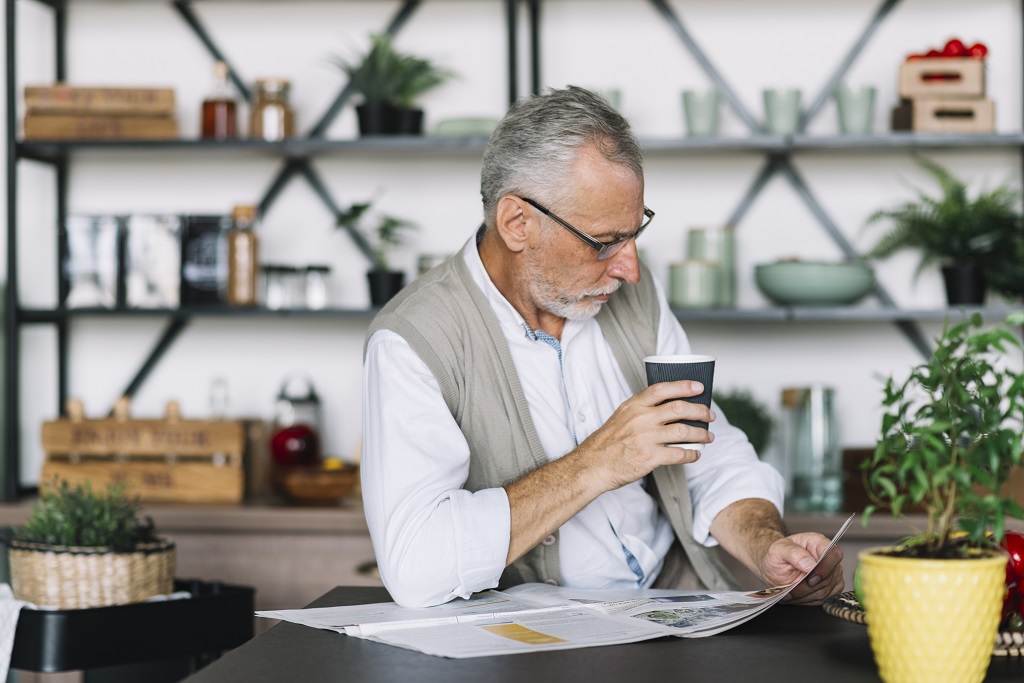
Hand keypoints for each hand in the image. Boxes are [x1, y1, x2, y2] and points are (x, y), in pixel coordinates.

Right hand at [578, 380, 714, 491]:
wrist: (593, 465)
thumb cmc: (607, 442)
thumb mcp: (621, 416)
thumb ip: (642, 410)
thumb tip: (668, 408)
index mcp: (633, 406)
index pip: (662, 389)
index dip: (684, 386)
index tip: (699, 388)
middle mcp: (641, 419)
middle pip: (679, 408)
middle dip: (700, 411)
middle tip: (709, 416)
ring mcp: (646, 438)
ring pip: (684, 431)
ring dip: (701, 434)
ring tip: (708, 437)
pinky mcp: (650, 457)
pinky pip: (679, 453)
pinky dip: (692, 454)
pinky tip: (695, 454)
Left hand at [761, 533, 844, 605]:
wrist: (775, 567)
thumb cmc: (779, 555)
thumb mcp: (778, 549)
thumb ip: (793, 553)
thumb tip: (809, 564)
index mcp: (818, 543)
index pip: (833, 554)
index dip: (824, 569)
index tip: (810, 579)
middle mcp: (828, 558)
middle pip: (827, 578)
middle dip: (806, 587)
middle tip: (790, 588)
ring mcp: (832, 574)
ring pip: (824, 592)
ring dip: (804, 595)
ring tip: (790, 591)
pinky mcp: (831, 589)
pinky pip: (823, 600)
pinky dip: (807, 600)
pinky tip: (797, 595)